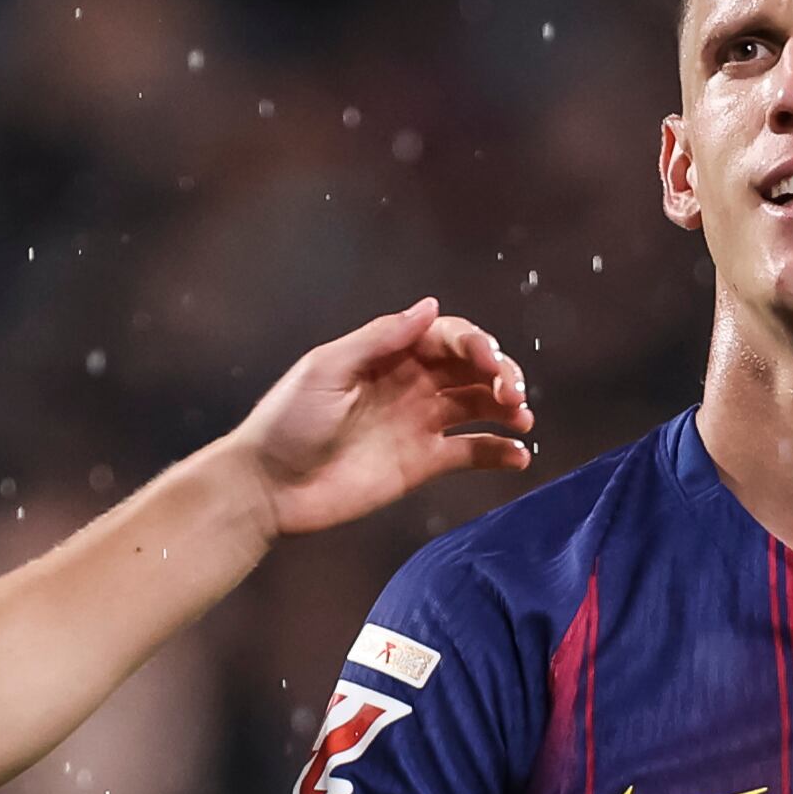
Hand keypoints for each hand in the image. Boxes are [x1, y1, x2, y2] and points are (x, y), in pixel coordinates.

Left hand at [224, 298, 534, 537]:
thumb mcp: (328, 369)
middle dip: (501, 374)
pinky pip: (470, 453)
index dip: (476, 345)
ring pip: (478, 405)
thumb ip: (381, 339)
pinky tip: (520, 455)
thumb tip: (430, 306)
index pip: (447, 336)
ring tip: (523, 420)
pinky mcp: (422, 464)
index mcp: (389, 354)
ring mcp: (418, 424)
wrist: (269, 487)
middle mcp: (411, 383)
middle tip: (514, 395)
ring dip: (507, 407)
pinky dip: (498, 452)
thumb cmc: (288, 421)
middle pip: (471, 368)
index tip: (490, 363)